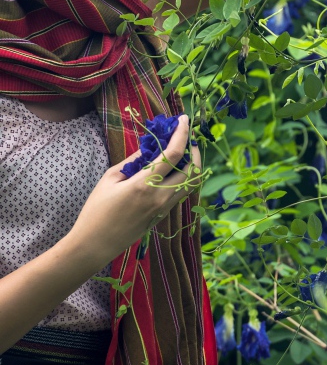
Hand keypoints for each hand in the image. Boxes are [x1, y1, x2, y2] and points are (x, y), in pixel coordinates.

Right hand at [69, 114, 200, 268]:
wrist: (95, 245)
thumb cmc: (96, 210)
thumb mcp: (110, 178)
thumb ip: (134, 160)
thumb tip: (150, 146)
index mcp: (145, 184)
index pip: (173, 154)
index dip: (182, 133)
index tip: (184, 119)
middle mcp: (160, 197)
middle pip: (191, 170)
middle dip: (193, 149)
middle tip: (185, 137)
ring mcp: (163, 208)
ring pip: (190, 184)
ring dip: (191, 165)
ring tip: (181, 152)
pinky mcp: (162, 216)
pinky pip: (180, 193)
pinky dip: (183, 177)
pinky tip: (172, 169)